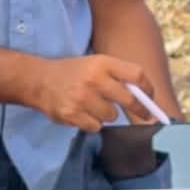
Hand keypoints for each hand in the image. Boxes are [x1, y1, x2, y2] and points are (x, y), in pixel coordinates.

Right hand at [26, 54, 153, 131]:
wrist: (39, 80)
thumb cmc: (73, 72)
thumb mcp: (95, 64)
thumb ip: (118, 76)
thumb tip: (145, 96)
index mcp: (102, 63)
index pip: (137, 75)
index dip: (148, 89)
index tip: (151, 97)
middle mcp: (94, 79)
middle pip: (129, 100)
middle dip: (140, 110)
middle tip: (145, 115)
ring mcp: (82, 98)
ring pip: (112, 116)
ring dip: (107, 114)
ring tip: (93, 105)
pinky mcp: (72, 114)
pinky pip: (96, 126)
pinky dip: (92, 123)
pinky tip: (82, 112)